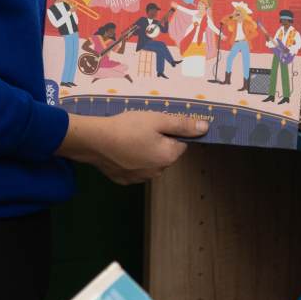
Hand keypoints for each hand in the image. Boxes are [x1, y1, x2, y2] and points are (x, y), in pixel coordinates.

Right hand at [59, 111, 207, 183]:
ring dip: (144, 151)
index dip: (170, 132)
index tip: (155, 124)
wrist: (94, 140)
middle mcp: (158, 172)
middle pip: (165, 154)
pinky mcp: (124, 180)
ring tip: (129, 137)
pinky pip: (134, 168)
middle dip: (157, 142)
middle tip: (141, 129)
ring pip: (149, 161)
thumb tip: (205, 128)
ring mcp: (140, 178)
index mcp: (168, 157)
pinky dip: (130, 160)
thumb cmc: (128, 127)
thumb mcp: (158, 120)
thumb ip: (183, 125)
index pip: (180, 144)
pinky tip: (120, 149)